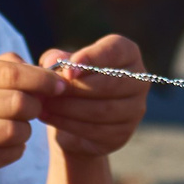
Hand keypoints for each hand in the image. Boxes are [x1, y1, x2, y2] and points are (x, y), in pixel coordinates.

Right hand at [0, 55, 57, 183]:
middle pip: (19, 103)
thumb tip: (48, 69)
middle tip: (31, 111)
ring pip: (16, 131)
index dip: (43, 80)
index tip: (60, 86)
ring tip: (14, 128)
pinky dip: (15, 150)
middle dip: (34, 108)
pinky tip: (3, 146)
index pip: (12, 73)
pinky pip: (9, 155)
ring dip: (24, 131)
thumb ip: (5, 66)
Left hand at [37, 35, 149, 157]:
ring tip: (44, 105)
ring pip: (103, 109)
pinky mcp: (124, 133)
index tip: (68, 69)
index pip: (117, 50)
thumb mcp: (62, 65)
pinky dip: (69, 124)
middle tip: (49, 91)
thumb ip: (57, 59)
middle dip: (76, 88)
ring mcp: (135, 109)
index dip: (92, 58)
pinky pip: (97, 130)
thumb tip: (53, 63)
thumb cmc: (71, 81)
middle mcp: (139, 80)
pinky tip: (49, 117)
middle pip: (111, 83)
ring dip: (69, 108)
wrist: (75, 118)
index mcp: (127, 54)